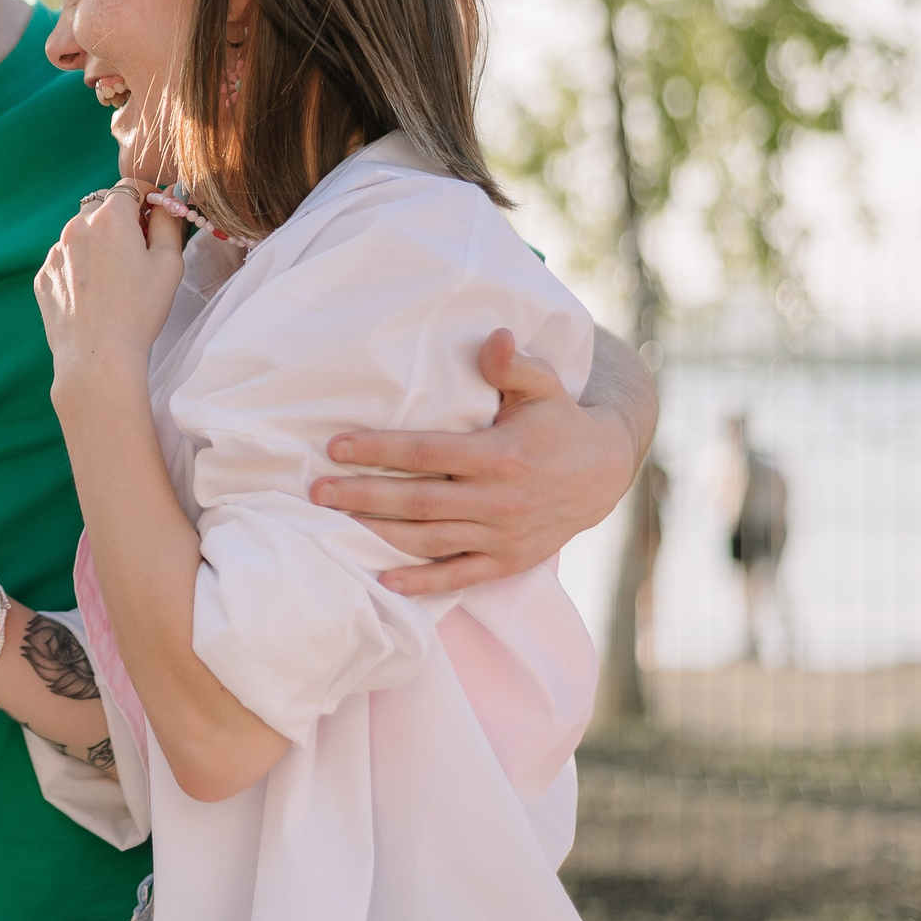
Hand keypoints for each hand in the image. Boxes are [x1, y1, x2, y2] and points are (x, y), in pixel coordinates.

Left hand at [35, 187, 185, 395]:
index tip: (157, 213)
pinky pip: (65, 260)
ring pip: (81, 233)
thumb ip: (169, 221)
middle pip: (102, 207)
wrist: (97, 356)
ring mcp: (55, 253)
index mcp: (110, 218)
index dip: (147, 196)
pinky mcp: (44, 276)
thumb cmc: (139, 311)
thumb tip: (168, 198)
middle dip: (122, 218)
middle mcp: (76, 227)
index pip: (129, 187)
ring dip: (98, 242)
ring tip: (116, 278)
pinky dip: (80, 267)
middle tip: (139, 247)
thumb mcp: (169, 262)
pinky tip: (95, 294)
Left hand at [309, 328, 638, 596]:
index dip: (380, 450)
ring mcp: (503, 536)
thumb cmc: (559, 422)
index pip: (428, 453)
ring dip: (379, 535)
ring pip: (430, 540)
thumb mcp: (545, 386)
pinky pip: (460, 576)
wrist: (604, 474)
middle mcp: (500, 501)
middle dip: (363, 496)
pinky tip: (385, 579)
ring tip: (334, 525)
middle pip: (418, 501)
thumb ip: (514, 365)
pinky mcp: (508, 561)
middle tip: (316, 491)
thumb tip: (495, 338)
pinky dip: (423, 582)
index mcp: (502, 456)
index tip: (336, 447)